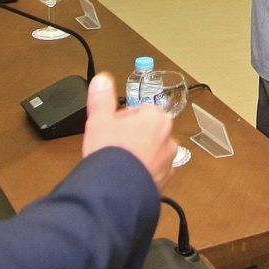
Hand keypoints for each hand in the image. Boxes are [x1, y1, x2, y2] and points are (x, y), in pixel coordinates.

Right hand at [82, 73, 175, 189]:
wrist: (117, 190)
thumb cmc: (110, 152)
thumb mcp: (99, 120)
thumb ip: (102, 98)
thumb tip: (102, 79)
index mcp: (156, 118)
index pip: (139, 111)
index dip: (122, 120)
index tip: (111, 129)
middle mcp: (168, 137)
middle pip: (147, 131)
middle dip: (132, 137)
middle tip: (113, 146)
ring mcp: (169, 160)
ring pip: (152, 152)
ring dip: (139, 155)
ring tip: (119, 164)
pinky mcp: (166, 181)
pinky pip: (154, 171)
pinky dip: (143, 172)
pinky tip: (127, 177)